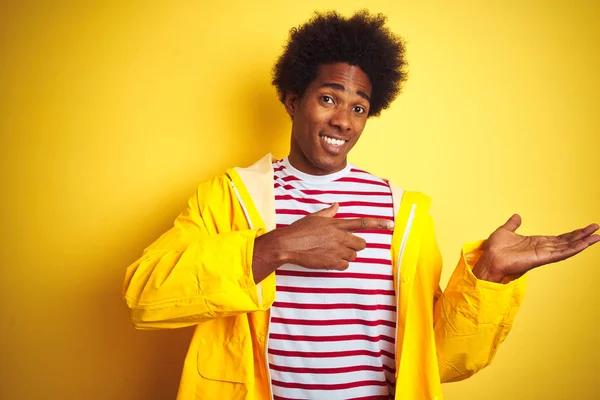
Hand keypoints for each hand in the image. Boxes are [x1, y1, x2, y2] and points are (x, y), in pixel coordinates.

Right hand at [251, 203, 394, 282]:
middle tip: (342, 245)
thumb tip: (336, 204)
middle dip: (355, 245)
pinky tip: (328, 260)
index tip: (391, 224)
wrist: (288, 245)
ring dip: (346, 255)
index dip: (378, 223)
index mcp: (337, 224)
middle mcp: (340, 237)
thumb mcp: (315, 217)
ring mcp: (337, 250)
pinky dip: (339, 264)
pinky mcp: (333, 262)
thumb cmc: (300, 230)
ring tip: (330, 252)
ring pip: (354, 256)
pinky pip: (345, 265)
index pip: (362, 223)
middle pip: (361, 244)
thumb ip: (329, 212)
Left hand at [472, 214, 599, 282]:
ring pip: (567, 247)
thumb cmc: (495, 248)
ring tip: (597, 236)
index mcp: (536, 243)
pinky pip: (561, 253)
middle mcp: (542, 249)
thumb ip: (513, 224)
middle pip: (567, 242)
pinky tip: (585, 244)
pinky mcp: (542, 258)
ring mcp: (543, 254)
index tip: (585, 229)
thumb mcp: (505, 231)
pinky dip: (573, 249)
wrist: (489, 258)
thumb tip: (517, 216)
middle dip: (582, 236)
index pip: (560, 238)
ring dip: (582, 242)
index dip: (573, 234)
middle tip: (596, 229)